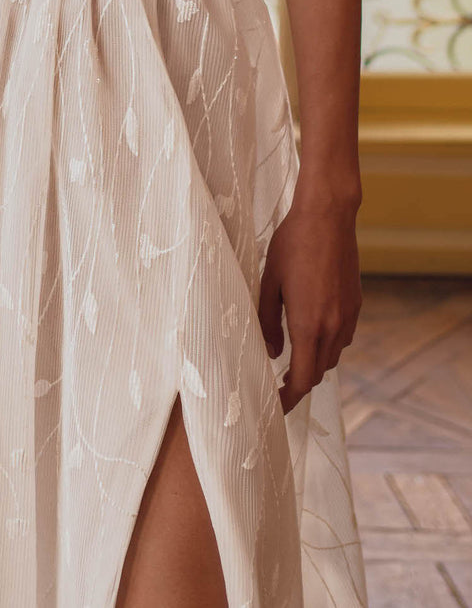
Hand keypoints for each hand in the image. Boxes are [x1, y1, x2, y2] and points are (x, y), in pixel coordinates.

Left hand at [257, 192, 361, 413]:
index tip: (275, 405)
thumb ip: (267, 321)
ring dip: (314, 364)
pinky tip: (312, 333)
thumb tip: (271, 352)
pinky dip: (328, 345)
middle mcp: (334, 327)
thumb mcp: (268, 282)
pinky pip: (343, 337)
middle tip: (278, 383)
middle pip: (318, 372)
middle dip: (299, 383)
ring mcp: (348, 316)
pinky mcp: (356, 304)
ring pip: (332, 356)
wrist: (328, 216)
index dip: (289, 398)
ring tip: (293, 360)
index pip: (302, 379)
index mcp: (309, 325)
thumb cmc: (292, 244)